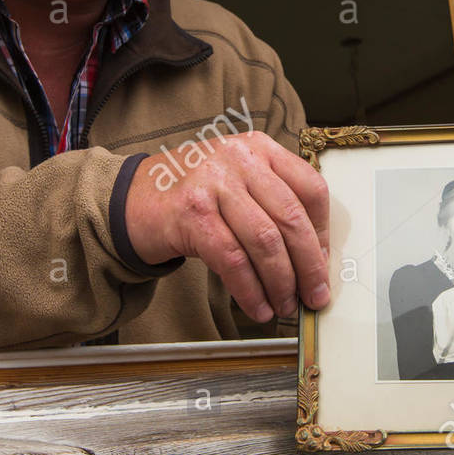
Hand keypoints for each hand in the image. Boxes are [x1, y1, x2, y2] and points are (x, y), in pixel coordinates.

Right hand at [123, 131, 330, 321]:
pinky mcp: (191, 214)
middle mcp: (239, 158)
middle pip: (292, 218)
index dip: (323, 233)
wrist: (129, 199)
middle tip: (315, 295)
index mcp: (260, 148)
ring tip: (285, 305)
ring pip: (265, 241)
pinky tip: (257, 306)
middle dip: (309, 266)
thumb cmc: (192, 194)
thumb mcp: (237, 180)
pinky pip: (233, 260)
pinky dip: (250, 290)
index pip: (310, 189)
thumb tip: (314, 255)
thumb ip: (272, 202)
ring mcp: (213, 183)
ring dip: (281, 283)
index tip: (323, 264)